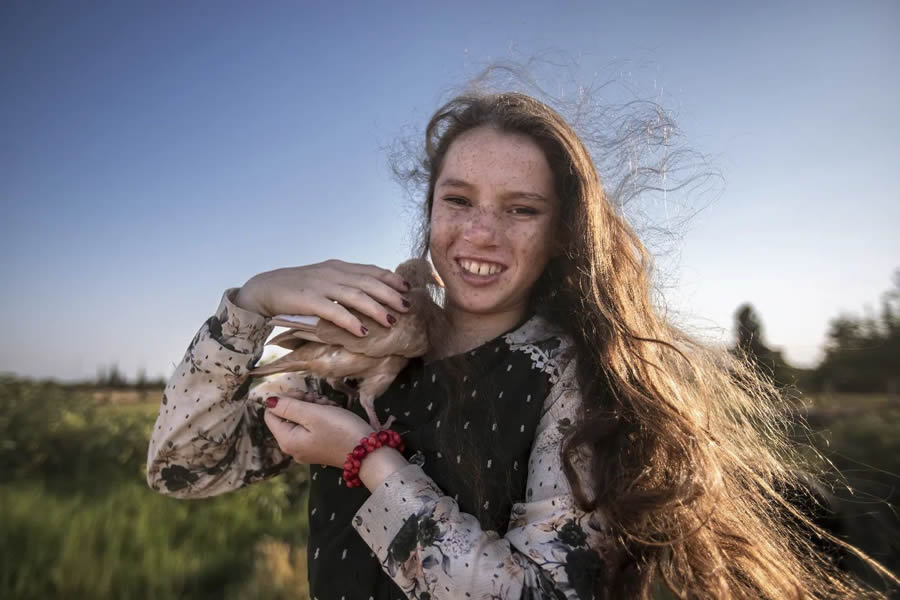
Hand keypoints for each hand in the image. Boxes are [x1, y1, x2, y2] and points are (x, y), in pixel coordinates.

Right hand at [233, 259, 410, 336]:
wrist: (263, 289)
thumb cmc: (296, 289)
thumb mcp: (324, 280)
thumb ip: (344, 284)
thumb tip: (371, 296)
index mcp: (338, 267)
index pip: (371, 270)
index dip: (391, 279)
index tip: (407, 289)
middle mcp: (332, 273)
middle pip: (369, 282)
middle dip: (390, 295)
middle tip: (407, 307)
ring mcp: (321, 285)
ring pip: (356, 295)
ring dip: (376, 308)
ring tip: (391, 321)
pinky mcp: (308, 300)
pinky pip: (334, 311)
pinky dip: (351, 321)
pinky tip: (363, 332)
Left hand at [263, 393, 373, 467]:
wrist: (368, 453)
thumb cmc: (340, 431)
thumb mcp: (312, 414)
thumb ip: (288, 406)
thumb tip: (268, 402)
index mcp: (286, 441)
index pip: (270, 413)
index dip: (285, 399)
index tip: (305, 394)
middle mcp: (292, 448)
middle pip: (286, 416)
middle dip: (302, 402)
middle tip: (320, 399)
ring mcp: (305, 449)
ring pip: (300, 419)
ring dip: (313, 407)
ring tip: (329, 406)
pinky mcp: (318, 447)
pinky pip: (311, 427)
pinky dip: (320, 417)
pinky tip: (333, 414)